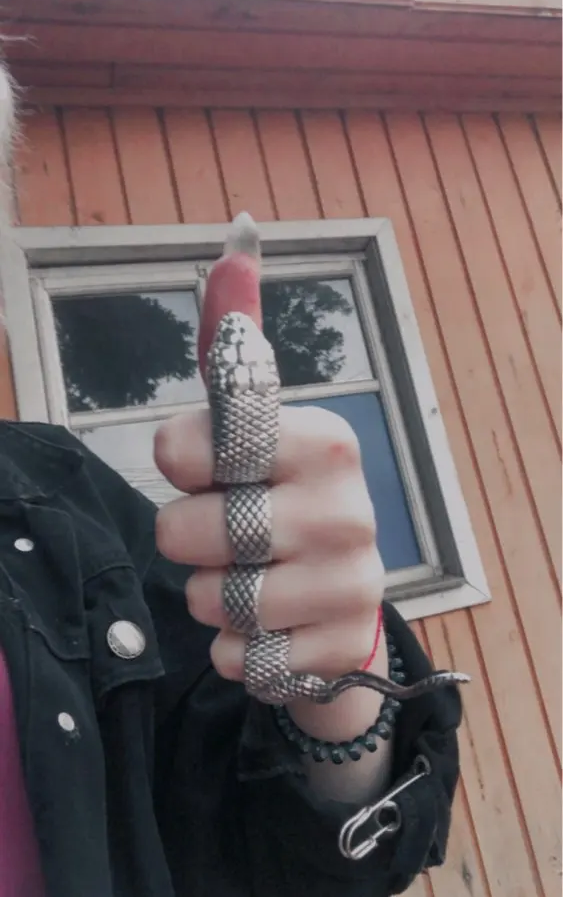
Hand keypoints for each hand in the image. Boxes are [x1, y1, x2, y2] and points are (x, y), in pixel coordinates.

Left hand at [153, 217, 390, 798]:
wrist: (339, 603)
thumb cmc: (281, 501)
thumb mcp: (259, 427)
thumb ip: (238, 349)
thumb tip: (237, 235)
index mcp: (325, 439)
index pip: (206, 442)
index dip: (182, 459)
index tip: (200, 467)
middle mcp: (348, 508)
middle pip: (189, 532)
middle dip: (186, 538)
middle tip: (222, 534)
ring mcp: (352, 585)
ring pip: (210, 601)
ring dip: (210, 596)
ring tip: (248, 582)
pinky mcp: (338, 651)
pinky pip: (237, 660)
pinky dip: (234, 649)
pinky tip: (268, 628)